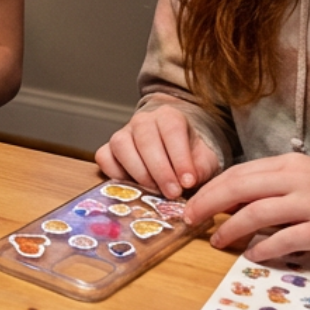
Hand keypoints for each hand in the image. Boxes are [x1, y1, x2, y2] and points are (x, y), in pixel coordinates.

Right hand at [94, 106, 222, 198]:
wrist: (173, 149)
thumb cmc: (190, 154)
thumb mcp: (205, 159)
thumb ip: (200, 168)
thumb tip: (187, 183)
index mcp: (169, 116)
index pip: (172, 130)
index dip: (180, 158)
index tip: (188, 182)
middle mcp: (143, 121)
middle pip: (146, 139)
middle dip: (160, 171)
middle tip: (172, 193)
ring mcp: (122, 133)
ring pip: (121, 145)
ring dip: (138, 172)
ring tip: (154, 191)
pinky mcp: (108, 149)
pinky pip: (104, 158)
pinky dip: (115, 174)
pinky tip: (133, 187)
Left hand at [185, 154, 309, 261]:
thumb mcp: (302, 178)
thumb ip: (269, 184)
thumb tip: (229, 200)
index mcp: (288, 164)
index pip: (239, 173)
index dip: (211, 189)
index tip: (192, 204)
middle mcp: (296, 180)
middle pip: (240, 189)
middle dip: (210, 205)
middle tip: (191, 221)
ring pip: (257, 214)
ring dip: (231, 229)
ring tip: (217, 241)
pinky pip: (284, 240)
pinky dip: (263, 248)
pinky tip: (251, 255)